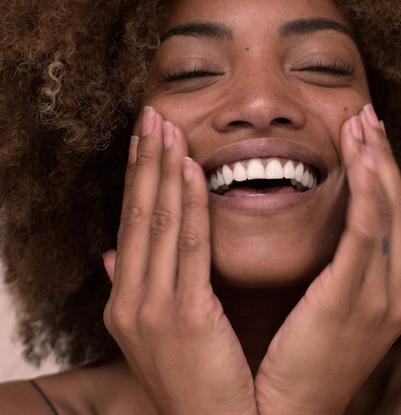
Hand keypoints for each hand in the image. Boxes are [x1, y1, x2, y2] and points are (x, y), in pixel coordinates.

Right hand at [103, 107, 256, 414]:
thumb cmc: (194, 377)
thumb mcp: (153, 333)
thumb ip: (132, 287)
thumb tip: (112, 255)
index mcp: (124, 302)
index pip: (129, 225)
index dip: (135, 180)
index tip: (141, 141)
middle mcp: (129, 300)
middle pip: (137, 216)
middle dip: (144, 162)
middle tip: (151, 116)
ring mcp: (151, 310)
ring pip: (157, 224)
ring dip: (162, 171)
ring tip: (166, 129)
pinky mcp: (184, 317)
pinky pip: (189, 248)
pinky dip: (189, 206)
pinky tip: (190, 170)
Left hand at [254, 105, 400, 414]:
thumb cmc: (301, 359)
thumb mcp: (327, 310)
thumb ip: (334, 271)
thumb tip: (323, 235)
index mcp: (387, 289)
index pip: (389, 216)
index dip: (381, 172)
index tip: (364, 137)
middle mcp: (395, 288)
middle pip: (395, 205)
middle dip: (382, 156)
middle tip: (365, 116)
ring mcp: (381, 296)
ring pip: (386, 211)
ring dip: (375, 162)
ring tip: (361, 123)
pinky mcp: (352, 300)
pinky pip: (366, 233)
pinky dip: (367, 192)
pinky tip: (360, 157)